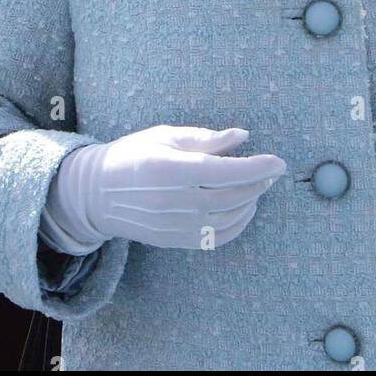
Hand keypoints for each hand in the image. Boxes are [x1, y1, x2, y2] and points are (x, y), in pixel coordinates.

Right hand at [44, 125, 286, 250]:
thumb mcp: (165, 135)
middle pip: (231, 196)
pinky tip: (243, 207)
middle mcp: (173, 201)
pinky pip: (216, 237)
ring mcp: (174, 225)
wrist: (97, 193)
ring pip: (228, 218)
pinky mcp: (174, 240)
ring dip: (250, 201)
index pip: (223, 172)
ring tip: (257, 185)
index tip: (278, 162)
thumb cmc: (133, 154)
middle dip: (258, 183)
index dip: (255, 168)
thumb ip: (205, 138)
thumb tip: (242, 136)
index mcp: (169, 169)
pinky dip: (237, 224)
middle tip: (270, 170)